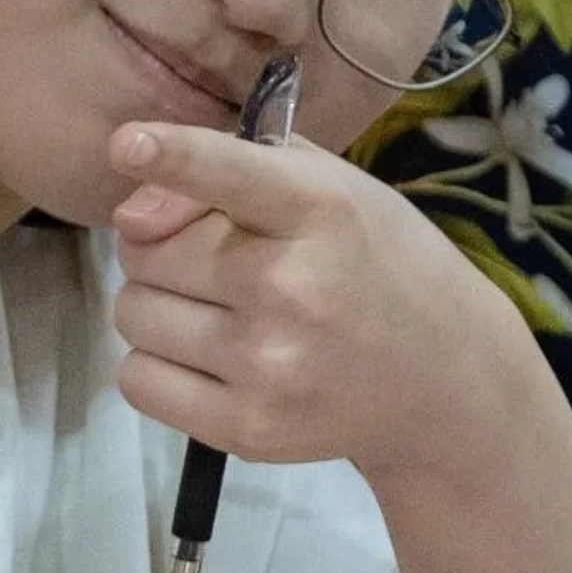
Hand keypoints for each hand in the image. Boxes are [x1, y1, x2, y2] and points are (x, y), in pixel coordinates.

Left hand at [108, 119, 523, 480]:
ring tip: (216, 311)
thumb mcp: (331, 190)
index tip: (127, 143)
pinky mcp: (248, 429)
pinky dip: (155, 366)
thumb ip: (232, 170)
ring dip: (157, 305)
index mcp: (321, 211)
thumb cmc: (375, 264)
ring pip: (133, 313)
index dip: (174, 155)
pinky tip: (208, 359)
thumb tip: (131, 214)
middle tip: (213, 263)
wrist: (443, 381)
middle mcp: (293, 287)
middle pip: (148, 252)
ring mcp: (269, 365)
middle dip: (161, 248)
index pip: (232, 174)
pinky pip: (136, 381)